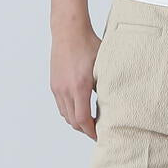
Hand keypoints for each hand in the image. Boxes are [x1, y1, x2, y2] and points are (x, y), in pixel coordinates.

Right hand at [51, 23, 102, 139]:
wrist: (69, 31)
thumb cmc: (89, 45)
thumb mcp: (103, 66)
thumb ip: (106, 86)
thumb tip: (113, 104)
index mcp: (79, 87)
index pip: (82, 120)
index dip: (91, 132)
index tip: (100, 135)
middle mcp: (65, 89)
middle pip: (73, 121)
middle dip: (85, 129)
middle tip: (98, 131)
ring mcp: (57, 87)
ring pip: (65, 115)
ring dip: (76, 121)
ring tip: (90, 121)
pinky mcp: (54, 84)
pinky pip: (61, 105)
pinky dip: (70, 112)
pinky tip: (80, 108)